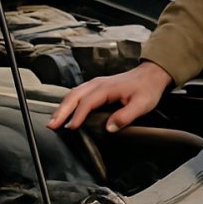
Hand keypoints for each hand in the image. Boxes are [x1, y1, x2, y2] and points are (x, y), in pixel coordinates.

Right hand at [47, 60, 173, 132]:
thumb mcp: (141, 105)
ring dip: (62, 107)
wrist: (151, 74)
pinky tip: (65, 111)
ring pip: (73, 93)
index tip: (70, 128)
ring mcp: (96, 84)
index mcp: (107, 88)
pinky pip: (78, 93)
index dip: (78, 116)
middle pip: (74, 96)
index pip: (87, 103)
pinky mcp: (96, 86)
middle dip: (61, 111)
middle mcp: (98, 84)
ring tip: (53, 121)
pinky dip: (68, 102)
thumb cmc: (147, 89)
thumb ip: (125, 116)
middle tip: (51, 125)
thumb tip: (109, 128)